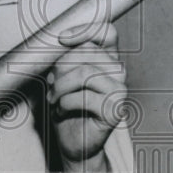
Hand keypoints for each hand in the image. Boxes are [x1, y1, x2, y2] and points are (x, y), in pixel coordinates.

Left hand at [48, 21, 126, 162]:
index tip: (62, 39)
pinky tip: (62, 111)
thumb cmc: (67, 108)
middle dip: (61, 68)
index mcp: (108, 59)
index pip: (107, 32)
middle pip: (88, 51)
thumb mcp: (62, 76)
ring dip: (60, 87)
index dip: (85, 30)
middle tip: (52, 86)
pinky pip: (83, 97)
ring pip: (84, 73)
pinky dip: (64, 104)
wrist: (73, 143)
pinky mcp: (115, 110)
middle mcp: (118, 72)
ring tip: (54, 99)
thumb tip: (59, 41)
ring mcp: (120, 91)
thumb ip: (65, 58)